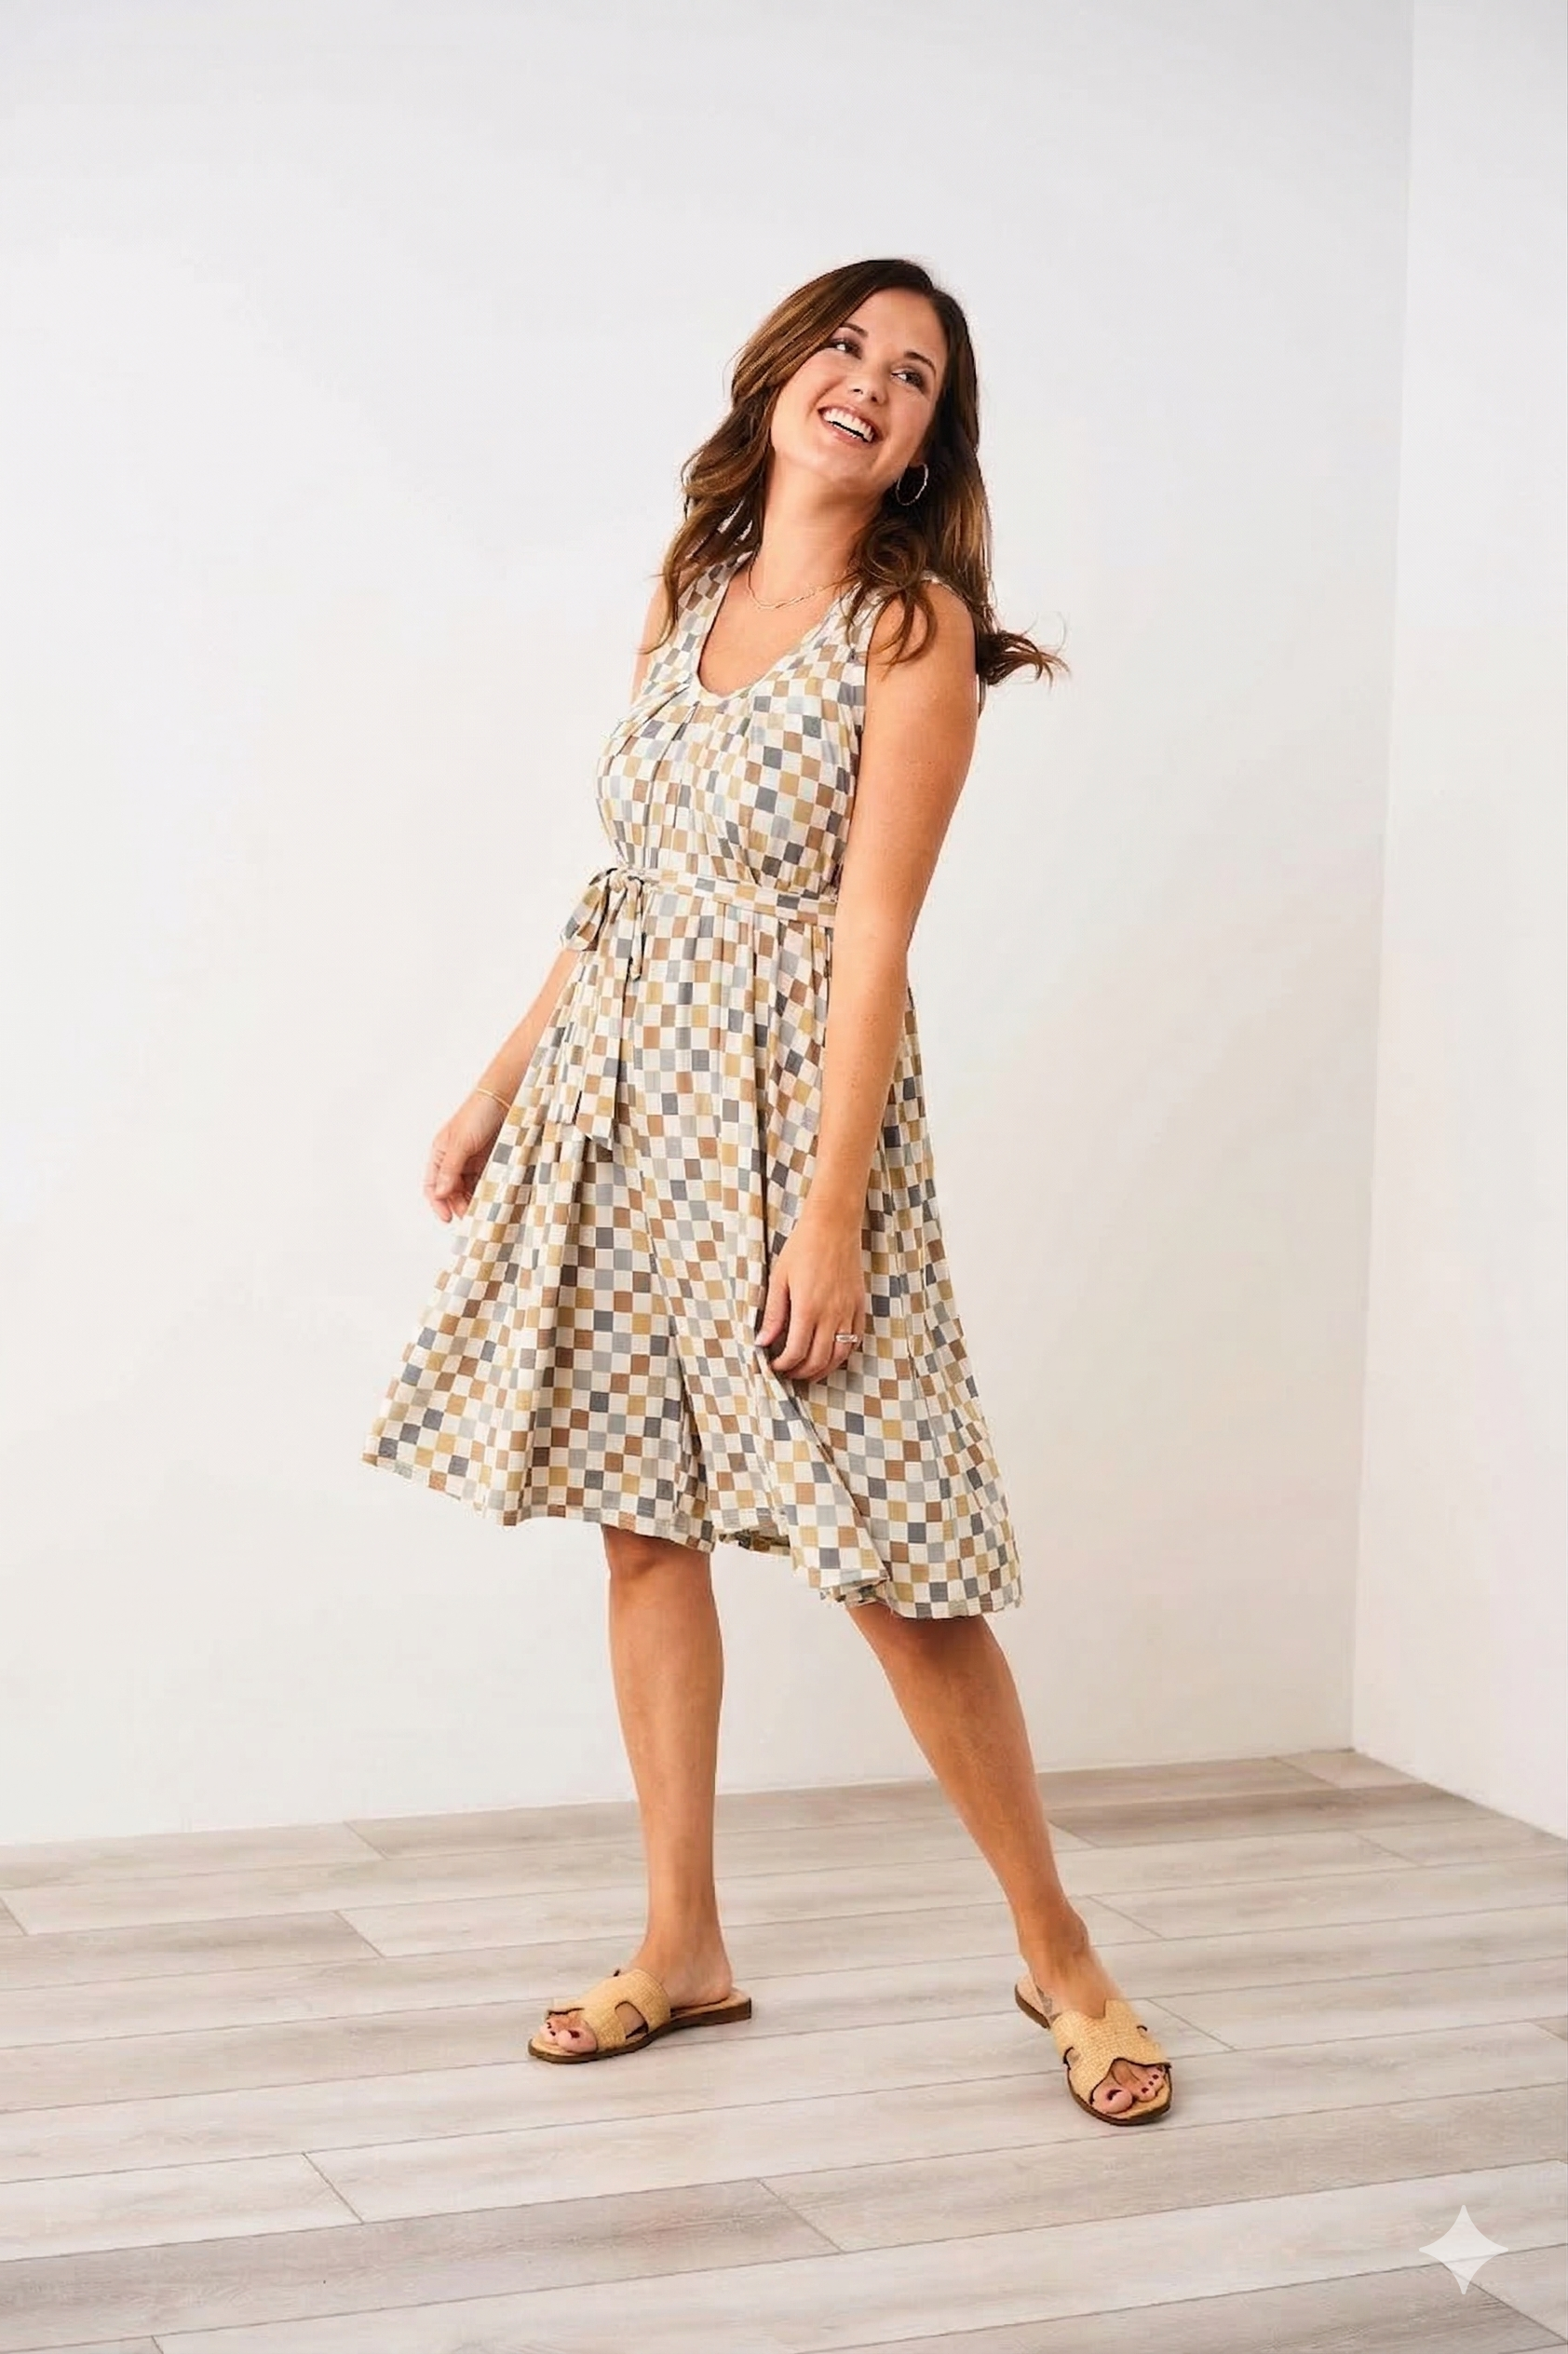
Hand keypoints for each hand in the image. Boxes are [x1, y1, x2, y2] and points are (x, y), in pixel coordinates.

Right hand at [424, 1093, 507, 1223]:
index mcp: (441, 1153)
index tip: (448, 1218)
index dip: (438, 1203)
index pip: (433, 1185)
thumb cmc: (479, 1112)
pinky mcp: (492, 1162)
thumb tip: (441, 1194)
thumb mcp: (461, 1142)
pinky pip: (487, 1183)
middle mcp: (455, 1160)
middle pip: (452, 1192)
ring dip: (474, 1201)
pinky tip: (493, 1199)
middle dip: (458, 1205)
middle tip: (471, 1216)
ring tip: (483, 1211)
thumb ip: (451, 1169)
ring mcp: (474, 1162)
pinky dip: (488, 1193)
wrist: (508, 1096)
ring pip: (470, 1190)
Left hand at [755, 1202, 866, 1381]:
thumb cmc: (802, 1247)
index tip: (774, 1366)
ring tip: (808, 1372)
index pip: (796, 1352)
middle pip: (818, 1360)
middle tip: (788, 1373)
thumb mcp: (779, 1279)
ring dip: (823, 1370)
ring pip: (839, 1355)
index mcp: (808, 1308)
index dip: (783, 1365)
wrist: (833, 1225)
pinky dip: (843, 1353)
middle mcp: (831, 1314)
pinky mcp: (859, 1305)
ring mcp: (848, 1311)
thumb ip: (773, 1314)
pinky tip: (830, 1355)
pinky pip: (855, 1339)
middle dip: (801, 1372)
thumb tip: (762, 1342)